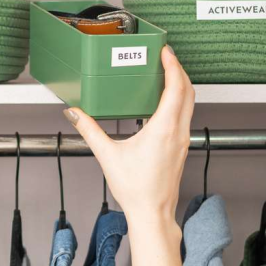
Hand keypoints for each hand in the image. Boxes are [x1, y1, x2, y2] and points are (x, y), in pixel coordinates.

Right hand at [63, 46, 194, 230]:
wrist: (152, 213)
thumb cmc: (136, 189)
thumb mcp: (108, 156)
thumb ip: (90, 130)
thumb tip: (75, 113)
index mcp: (164, 129)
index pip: (176, 88)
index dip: (172, 65)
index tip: (165, 52)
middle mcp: (178, 132)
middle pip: (188, 91)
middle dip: (179, 70)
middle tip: (166, 57)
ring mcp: (183, 140)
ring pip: (189, 104)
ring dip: (181, 86)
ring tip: (166, 74)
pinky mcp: (181, 148)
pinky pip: (185, 116)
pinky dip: (178, 102)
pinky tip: (164, 103)